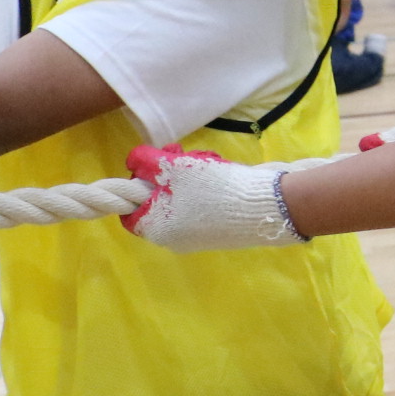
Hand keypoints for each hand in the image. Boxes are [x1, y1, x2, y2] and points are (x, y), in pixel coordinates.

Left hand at [121, 147, 305, 251]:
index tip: (150, 167)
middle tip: (180, 155)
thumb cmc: (212, 188)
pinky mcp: (217, 234)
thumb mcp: (174, 167)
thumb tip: (132, 161)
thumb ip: (146, 161)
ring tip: (205, 162)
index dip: (135, 184)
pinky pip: (199, 210)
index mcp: (155, 229)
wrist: (265, 207)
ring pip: (178, 204)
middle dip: (165, 176)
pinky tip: (220, 176)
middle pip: (156, 203)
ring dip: (186, 180)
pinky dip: (204, 192)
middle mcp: (172, 240)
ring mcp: (196, 239)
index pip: (129, 210)